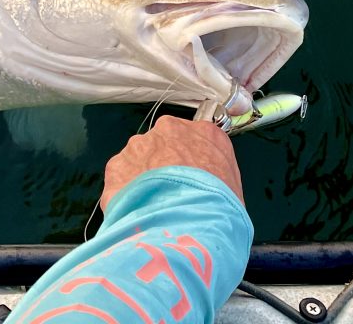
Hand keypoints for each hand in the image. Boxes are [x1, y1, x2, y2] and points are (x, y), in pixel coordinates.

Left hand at [100, 115, 243, 210]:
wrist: (186, 223)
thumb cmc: (218, 210)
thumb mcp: (234, 191)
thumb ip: (215, 177)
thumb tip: (205, 189)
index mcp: (206, 134)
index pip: (198, 140)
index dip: (194, 162)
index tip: (192, 178)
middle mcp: (170, 130)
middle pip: (165, 144)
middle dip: (165, 166)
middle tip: (171, 193)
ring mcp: (140, 144)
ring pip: (140, 159)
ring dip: (145, 178)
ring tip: (154, 205)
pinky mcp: (117, 162)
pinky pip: (122, 177)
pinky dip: (128, 192)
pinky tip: (139, 210)